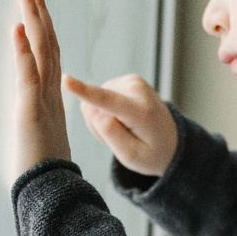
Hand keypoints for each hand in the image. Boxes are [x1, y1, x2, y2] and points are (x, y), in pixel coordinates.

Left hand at [11, 0, 70, 173]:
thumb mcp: (37, 135)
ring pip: (41, 51)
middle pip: (47, 42)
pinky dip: (23, 52)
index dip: (43, 25)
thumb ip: (35, 117)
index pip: (48, 52)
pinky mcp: (31, 111)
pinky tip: (18, 30)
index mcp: (51, 95)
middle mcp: (50, 92)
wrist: (52, 191)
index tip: (35, 0)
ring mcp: (43, 99)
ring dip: (33, 19)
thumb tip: (29, 110)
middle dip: (38, 10)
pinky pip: (28, 76)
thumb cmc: (43, 169)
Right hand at [64, 71, 178, 177]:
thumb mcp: (131, 156)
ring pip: (95, 102)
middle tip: (121, 139)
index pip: (108, 101)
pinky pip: (100, 96)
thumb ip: (109, 133)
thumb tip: (89, 106)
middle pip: (95, 108)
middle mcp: (138, 91)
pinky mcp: (126, 80)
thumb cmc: (151, 153)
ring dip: (104, 120)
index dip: (85, 91)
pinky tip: (125, 119)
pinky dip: (108, 111)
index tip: (65, 79)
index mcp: (141, 112)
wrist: (171, 141)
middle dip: (99, 126)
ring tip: (126, 129)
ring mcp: (132, 82)